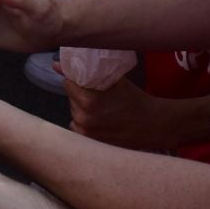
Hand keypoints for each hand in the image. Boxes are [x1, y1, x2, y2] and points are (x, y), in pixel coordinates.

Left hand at [63, 76, 179, 150]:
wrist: (153, 125)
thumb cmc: (134, 99)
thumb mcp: (114, 80)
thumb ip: (86, 72)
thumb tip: (56, 65)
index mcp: (88, 100)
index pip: (68, 83)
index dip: (77, 80)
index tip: (87, 81)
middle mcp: (84, 119)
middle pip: (71, 99)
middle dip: (80, 95)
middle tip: (99, 96)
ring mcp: (86, 133)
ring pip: (74, 113)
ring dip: (82, 109)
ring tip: (102, 109)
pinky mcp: (90, 143)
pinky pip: (77, 127)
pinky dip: (85, 123)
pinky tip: (100, 121)